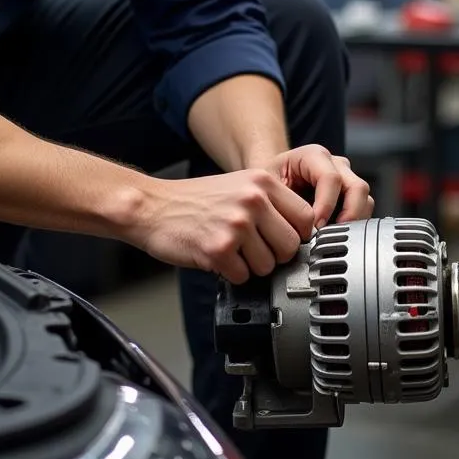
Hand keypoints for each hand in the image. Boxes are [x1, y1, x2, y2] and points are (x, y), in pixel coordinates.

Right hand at [130, 169, 315, 283]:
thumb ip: (271, 204)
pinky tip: (216, 257)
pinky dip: (230, 274)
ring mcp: (236, 225)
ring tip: (230, 250)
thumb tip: (302, 235)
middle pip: (291, 246)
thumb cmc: (195, 199)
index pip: (306, 219)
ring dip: (250, 266)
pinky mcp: (218, 250)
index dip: (296, 235)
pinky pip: (242, 277)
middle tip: (251, 249)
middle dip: (274, 255)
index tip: (280, 239)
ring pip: (268, 266)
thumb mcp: (239, 185)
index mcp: (262, 181)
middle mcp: (252, 200)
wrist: (152, 206)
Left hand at [265, 144, 373, 229]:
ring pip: (365, 199)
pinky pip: (363, 210)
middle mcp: (335, 164)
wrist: (270, 183)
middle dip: (348, 214)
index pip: (331, 178)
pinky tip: (336, 234)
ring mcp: (346, 178)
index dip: (326, 204)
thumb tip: (305, 226)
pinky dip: (354, 224)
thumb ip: (284, 201)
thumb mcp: (269, 186)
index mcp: (313, 155)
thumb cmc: (268, 182)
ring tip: (334, 236)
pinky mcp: (351, 195)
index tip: (316, 226)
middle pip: (357, 187)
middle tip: (332, 234)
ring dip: (354, 220)